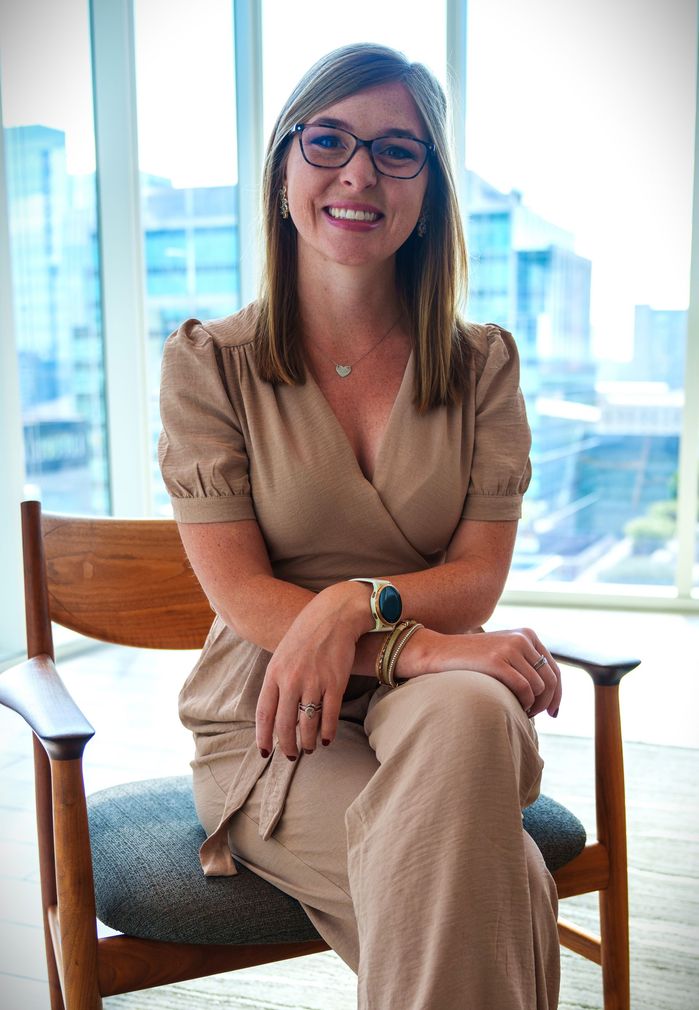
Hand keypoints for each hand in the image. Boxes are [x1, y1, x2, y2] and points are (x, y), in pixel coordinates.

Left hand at [255, 582, 368, 758]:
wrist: (334, 614)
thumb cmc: (307, 634)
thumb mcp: (282, 654)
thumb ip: (278, 680)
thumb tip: (276, 710)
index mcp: (274, 673)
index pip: (264, 713)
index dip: (263, 737)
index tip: (265, 752)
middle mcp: (291, 680)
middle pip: (285, 724)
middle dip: (287, 746)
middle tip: (290, 756)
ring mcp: (314, 682)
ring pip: (307, 724)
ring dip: (307, 742)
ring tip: (309, 749)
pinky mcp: (335, 682)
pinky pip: (329, 715)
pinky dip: (327, 731)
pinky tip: (326, 739)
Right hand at [400, 626, 561, 717]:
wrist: (440, 652)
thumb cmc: (473, 660)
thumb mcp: (504, 652)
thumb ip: (526, 664)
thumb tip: (552, 694)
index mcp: (527, 635)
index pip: (554, 670)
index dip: (557, 694)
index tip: (553, 713)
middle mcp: (523, 638)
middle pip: (550, 680)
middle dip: (546, 703)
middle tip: (535, 717)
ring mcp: (510, 648)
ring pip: (538, 687)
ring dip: (533, 705)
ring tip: (520, 711)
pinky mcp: (497, 660)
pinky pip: (524, 689)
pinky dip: (524, 703)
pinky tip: (515, 708)